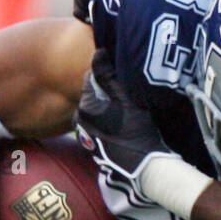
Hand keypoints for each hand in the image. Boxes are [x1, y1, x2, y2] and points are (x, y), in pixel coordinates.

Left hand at [74, 50, 178, 193]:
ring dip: (106, 108)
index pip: (91, 77)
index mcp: (85, 105)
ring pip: (94, 111)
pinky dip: (106, 123)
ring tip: (125, 113)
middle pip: (91, 94)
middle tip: (125, 97)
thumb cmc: (137, 131)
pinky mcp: (91, 146)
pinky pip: (96, 125)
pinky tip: (121, 128)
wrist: (141, 167)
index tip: (122, 82)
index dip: (108, 77)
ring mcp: (84, 134)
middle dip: (105, 92)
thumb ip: (109, 75)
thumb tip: (97, 51)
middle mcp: (79, 119)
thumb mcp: (127, 99)